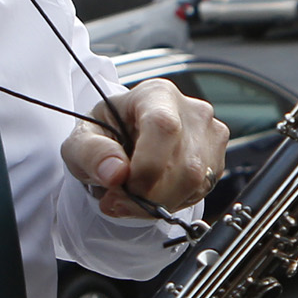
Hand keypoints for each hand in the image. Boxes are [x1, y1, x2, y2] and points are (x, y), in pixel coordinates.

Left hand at [65, 79, 226, 218]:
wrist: (121, 143)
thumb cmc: (104, 137)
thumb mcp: (81, 142)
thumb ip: (92, 154)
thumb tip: (115, 173)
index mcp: (156, 94)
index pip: (163, 128)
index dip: (146, 167)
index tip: (121, 188)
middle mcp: (191, 111)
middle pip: (185, 163)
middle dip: (149, 195)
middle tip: (117, 202)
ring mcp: (209, 135)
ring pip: (197, 182)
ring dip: (159, 204)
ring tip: (130, 200)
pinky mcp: (216, 159)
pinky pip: (201, 191)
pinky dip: (173, 203)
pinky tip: (151, 196)